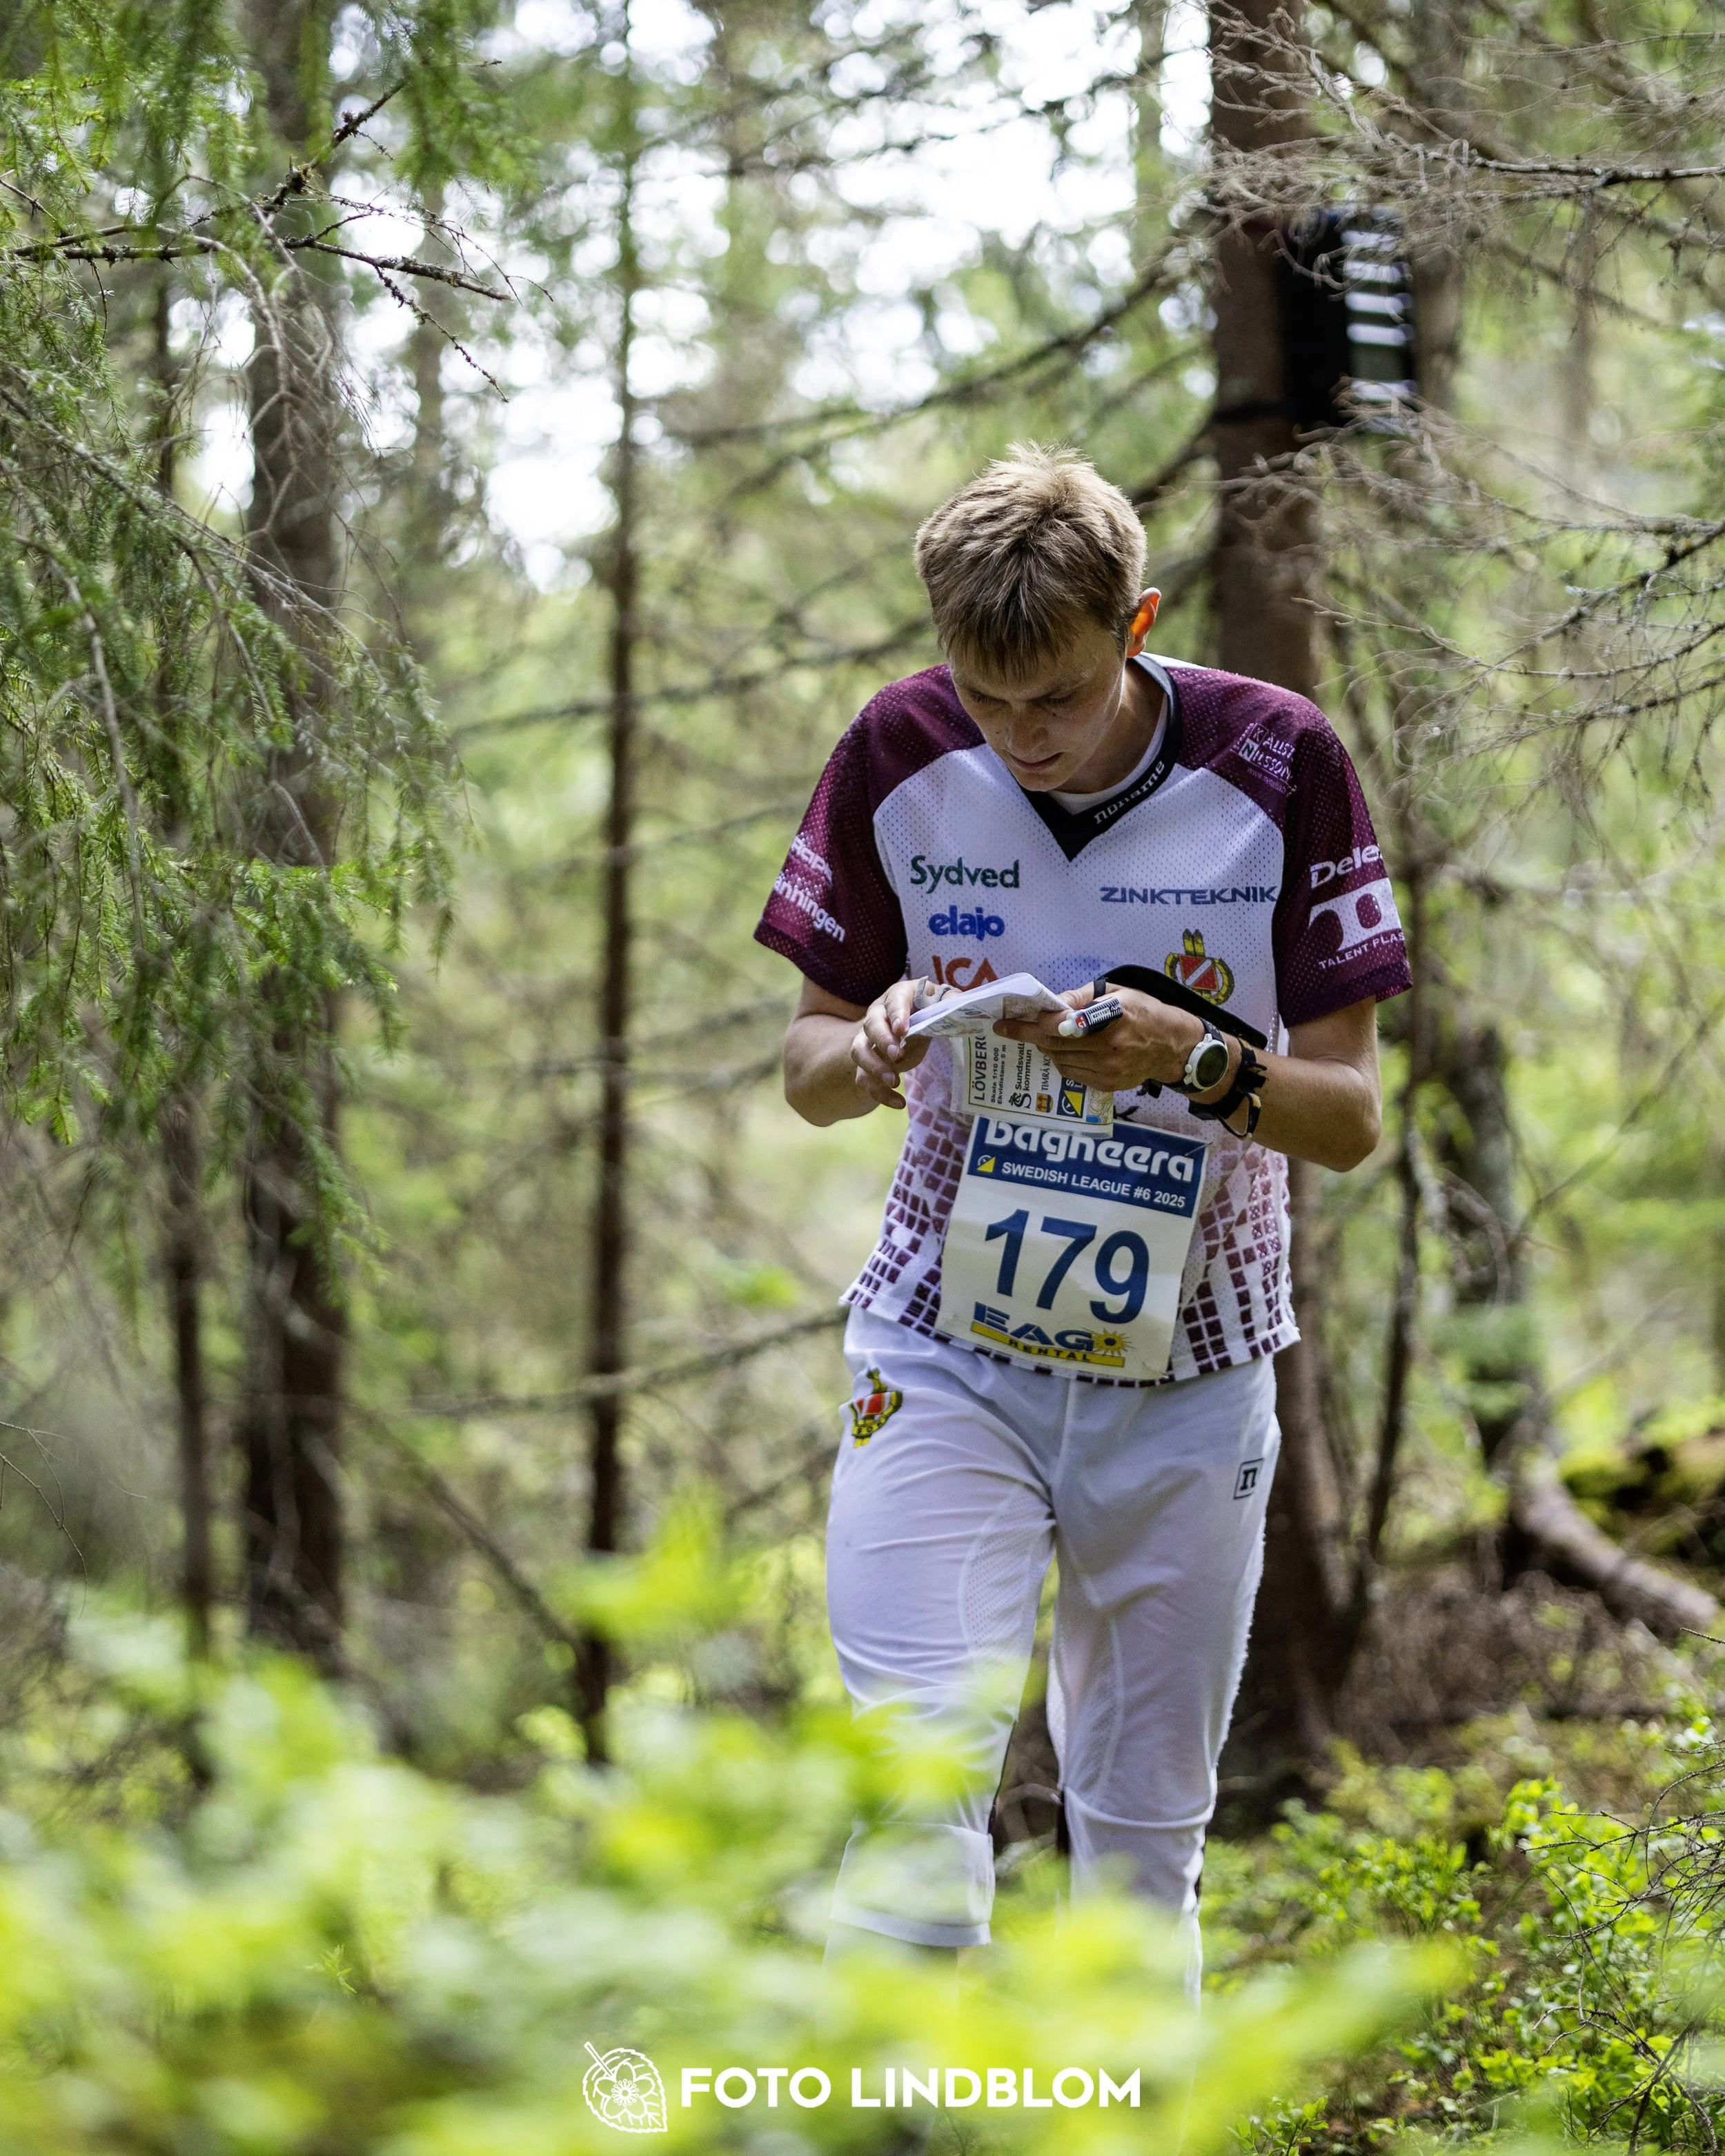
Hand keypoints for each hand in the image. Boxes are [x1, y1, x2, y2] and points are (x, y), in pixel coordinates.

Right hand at [851, 977, 937, 1109]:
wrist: (911, 1023)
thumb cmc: (926, 1010)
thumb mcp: (940, 1004)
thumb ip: (950, 1003)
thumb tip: (962, 1006)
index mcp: (898, 996)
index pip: (894, 1000)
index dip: (897, 1014)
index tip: (902, 1029)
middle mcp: (878, 1014)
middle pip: (871, 1024)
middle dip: (883, 1040)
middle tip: (897, 1056)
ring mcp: (868, 1038)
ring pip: (859, 1051)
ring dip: (874, 1067)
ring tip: (894, 1081)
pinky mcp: (867, 1062)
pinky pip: (864, 1077)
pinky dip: (879, 1092)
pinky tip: (898, 1102)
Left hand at [995, 982, 1232, 1096]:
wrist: (1173, 1046)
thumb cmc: (1143, 1012)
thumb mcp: (1116, 993)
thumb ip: (1080, 998)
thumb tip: (1050, 1004)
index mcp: (1111, 1017)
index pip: (1059, 1024)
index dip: (1030, 1023)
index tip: (1007, 1021)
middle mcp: (1109, 1046)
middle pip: (1053, 1044)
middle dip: (1030, 1035)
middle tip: (1012, 1027)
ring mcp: (1108, 1069)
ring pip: (1058, 1059)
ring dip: (1046, 1048)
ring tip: (1044, 1037)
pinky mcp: (1107, 1084)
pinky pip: (1071, 1073)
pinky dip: (1061, 1061)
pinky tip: (1065, 1051)